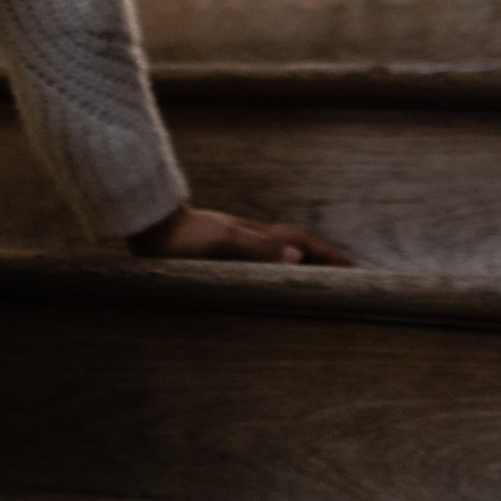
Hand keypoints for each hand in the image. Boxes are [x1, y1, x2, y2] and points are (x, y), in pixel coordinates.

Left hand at [127, 203, 354, 264]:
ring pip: (276, 251)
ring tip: (315, 276)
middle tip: (342, 273)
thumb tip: (298, 258)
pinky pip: (258, 258)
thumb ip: (258, 248)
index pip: (300, 242)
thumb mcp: (221, 241)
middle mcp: (247, 236)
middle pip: (293, 245)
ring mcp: (233, 241)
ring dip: (299, 261)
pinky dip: (275, 266)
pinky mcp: (218, 250)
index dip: (327, 254)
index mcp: (253, 234)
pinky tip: (269, 275)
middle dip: (320, 257)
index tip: (352, 267)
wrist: (148, 224)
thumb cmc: (181, 236)